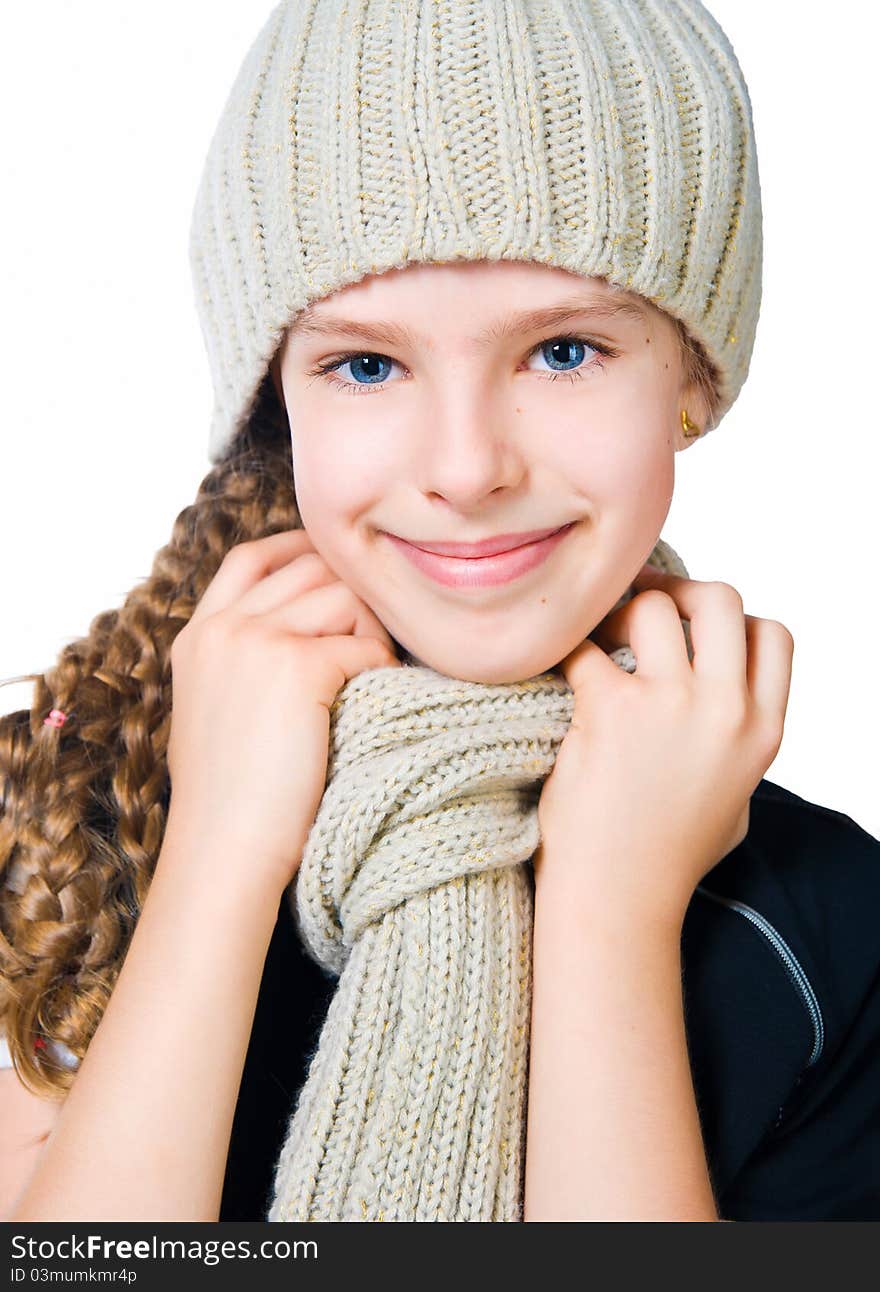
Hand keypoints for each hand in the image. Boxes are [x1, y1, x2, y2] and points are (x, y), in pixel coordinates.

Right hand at [165, 529, 400, 898]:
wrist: (226, 850)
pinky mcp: (298, 667)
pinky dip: (383, 668)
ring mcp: (257, 642)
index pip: (253, 558)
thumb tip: (302, 635)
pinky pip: (365, 645)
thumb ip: (242, 663)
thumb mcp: (215, 712)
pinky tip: (377, 699)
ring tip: (372, 679)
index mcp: (198, 637)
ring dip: (373, 633)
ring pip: (345, 599)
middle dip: (354, 600)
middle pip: (311, 569)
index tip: (342, 573)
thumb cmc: (232, 800)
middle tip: (373, 645)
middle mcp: (223, 628)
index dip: (303, 552)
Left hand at [534, 565, 793, 928]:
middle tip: (640, 608)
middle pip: (721, 600)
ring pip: (653, 607)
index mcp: (764, 732)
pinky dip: (563, 649)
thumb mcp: (735, 801)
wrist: (615, 901)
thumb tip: (717, 696)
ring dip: (618, 612)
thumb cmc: (666, 858)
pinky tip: (553, 667)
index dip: (732, 624)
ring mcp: (669, 706)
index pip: (773, 636)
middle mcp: (725, 711)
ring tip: (593, 638)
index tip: (694, 632)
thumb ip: (736, 745)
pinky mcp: (609, 710)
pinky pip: (583, 646)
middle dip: (680, 593)